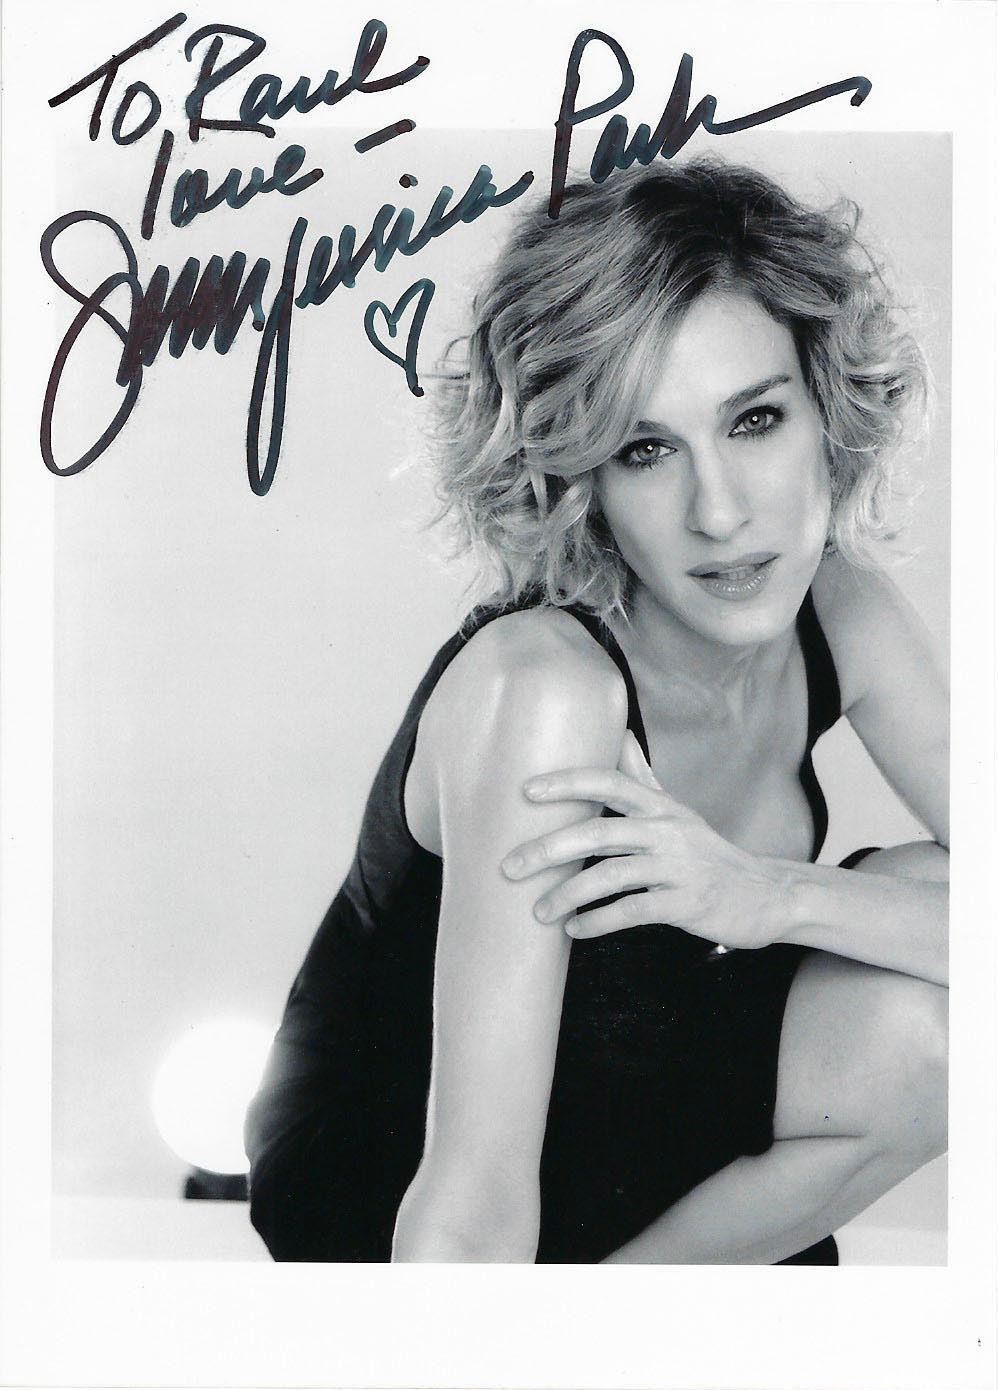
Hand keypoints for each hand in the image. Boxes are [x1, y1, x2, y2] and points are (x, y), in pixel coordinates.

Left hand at [500, 731, 788, 947]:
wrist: (766, 895)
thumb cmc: (707, 852)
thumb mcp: (676, 810)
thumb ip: (642, 775)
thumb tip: (618, 730)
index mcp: (660, 806)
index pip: (609, 783)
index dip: (567, 783)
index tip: (526, 791)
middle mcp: (668, 831)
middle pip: (599, 832)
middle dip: (548, 849)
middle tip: (508, 866)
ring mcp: (678, 868)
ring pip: (611, 876)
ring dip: (567, 895)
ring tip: (539, 912)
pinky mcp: (685, 904)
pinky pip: (631, 912)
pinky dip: (597, 922)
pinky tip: (575, 929)